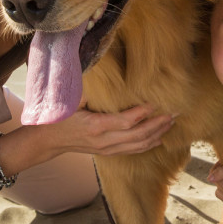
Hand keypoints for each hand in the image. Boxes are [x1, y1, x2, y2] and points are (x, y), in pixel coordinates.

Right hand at [38, 103, 173, 158]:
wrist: (49, 140)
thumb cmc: (59, 116)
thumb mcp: (69, 101)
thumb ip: (87, 90)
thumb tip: (101, 70)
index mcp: (95, 126)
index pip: (125, 122)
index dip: (142, 113)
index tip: (156, 103)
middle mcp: (104, 141)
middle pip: (137, 135)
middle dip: (158, 124)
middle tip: (174, 112)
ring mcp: (107, 149)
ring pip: (139, 145)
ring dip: (157, 134)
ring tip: (172, 122)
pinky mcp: (109, 153)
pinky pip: (134, 150)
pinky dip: (149, 144)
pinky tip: (160, 136)